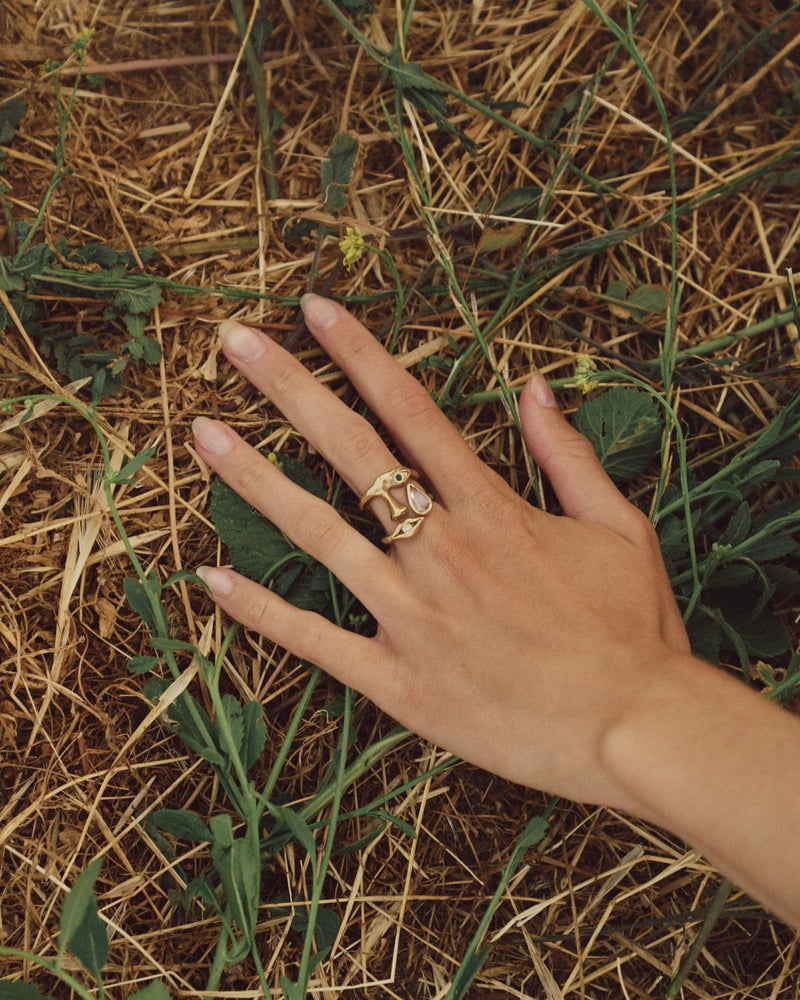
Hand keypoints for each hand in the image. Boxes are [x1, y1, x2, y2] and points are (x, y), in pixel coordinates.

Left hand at [192, 294, 690, 807]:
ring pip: (319, 534)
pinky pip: (315, 640)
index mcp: (492, 509)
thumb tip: (535, 388)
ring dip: (257, 480)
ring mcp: (413, 616)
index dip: (358, 353)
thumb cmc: (633, 630)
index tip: (312, 311)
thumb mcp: (619, 527)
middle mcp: (442, 550)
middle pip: (352, 450)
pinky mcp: (398, 681)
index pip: (411, 410)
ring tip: (204, 434)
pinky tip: (211, 578)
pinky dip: (260, 612)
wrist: (636, 729)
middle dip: (289, 388)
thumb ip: (568, 454)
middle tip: (234, 342)